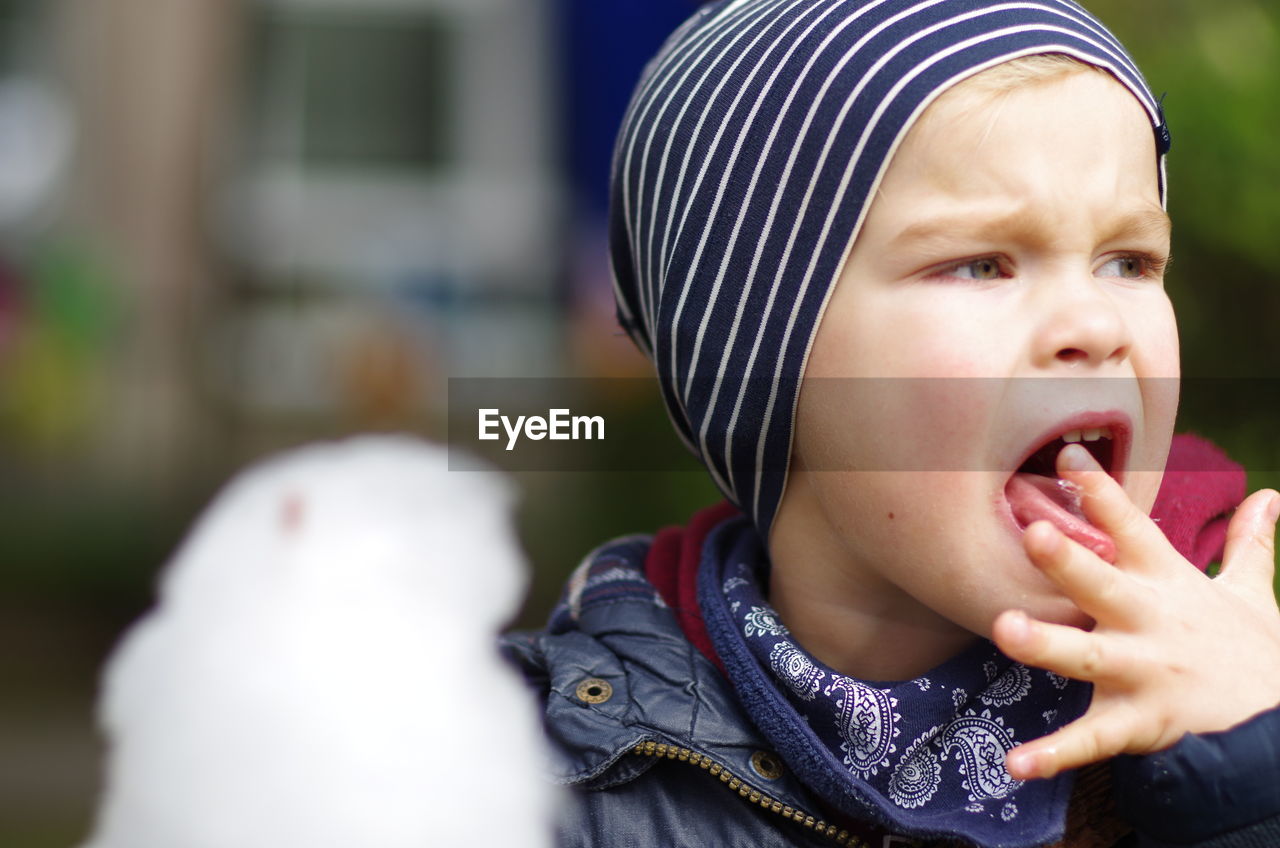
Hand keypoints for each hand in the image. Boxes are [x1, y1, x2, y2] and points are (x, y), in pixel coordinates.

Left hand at [992, 442, 1279, 780]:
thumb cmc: (1253, 656)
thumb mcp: (1254, 595)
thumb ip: (1249, 544)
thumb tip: (1269, 495)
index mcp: (1166, 585)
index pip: (1130, 528)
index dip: (1100, 492)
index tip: (1067, 456)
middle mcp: (1147, 622)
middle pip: (1103, 584)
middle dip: (1069, 561)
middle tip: (1034, 533)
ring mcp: (1141, 673)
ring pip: (1086, 656)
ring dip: (1046, 644)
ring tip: (1005, 630)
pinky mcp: (1137, 724)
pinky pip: (1090, 741)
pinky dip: (1053, 754)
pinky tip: (1014, 763)